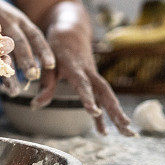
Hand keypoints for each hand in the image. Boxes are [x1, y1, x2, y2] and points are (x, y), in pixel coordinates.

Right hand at [0, 0, 54, 93]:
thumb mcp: (10, 18)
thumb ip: (21, 35)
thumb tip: (35, 64)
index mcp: (19, 19)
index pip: (35, 35)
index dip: (43, 50)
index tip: (50, 66)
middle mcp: (7, 21)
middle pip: (20, 42)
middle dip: (27, 60)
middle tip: (32, 76)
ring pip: (1, 50)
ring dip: (8, 69)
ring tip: (14, 90)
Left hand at [32, 22, 134, 136]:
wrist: (70, 31)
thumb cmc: (56, 47)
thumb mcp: (48, 63)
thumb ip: (45, 85)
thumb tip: (36, 106)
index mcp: (75, 66)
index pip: (83, 84)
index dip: (88, 98)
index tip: (94, 112)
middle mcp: (89, 72)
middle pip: (105, 91)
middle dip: (115, 110)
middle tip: (126, 127)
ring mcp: (94, 76)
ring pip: (108, 95)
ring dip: (117, 114)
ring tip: (128, 133)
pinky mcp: (95, 80)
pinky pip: (101, 98)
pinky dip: (104, 113)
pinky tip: (104, 131)